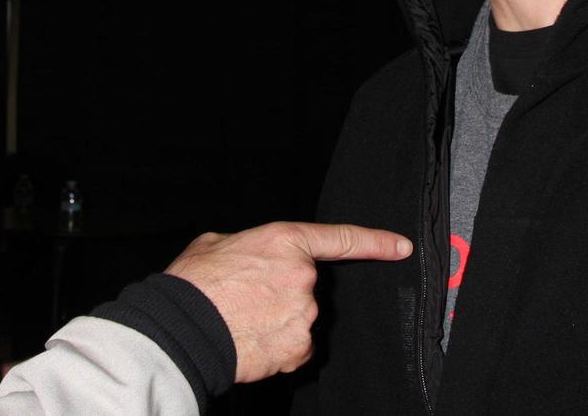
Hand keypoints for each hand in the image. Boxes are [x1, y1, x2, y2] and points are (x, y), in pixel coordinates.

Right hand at [164, 221, 411, 382]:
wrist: (185, 327)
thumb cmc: (195, 283)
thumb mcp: (217, 243)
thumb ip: (249, 246)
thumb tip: (251, 257)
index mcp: (285, 241)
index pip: (341, 239)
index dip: (376, 242)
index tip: (401, 247)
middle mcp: (303, 276)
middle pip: (307, 287)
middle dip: (284, 292)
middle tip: (249, 297)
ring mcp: (305, 314)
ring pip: (301, 318)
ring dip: (280, 320)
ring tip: (244, 319)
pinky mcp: (299, 347)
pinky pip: (296, 346)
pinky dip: (278, 345)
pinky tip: (252, 339)